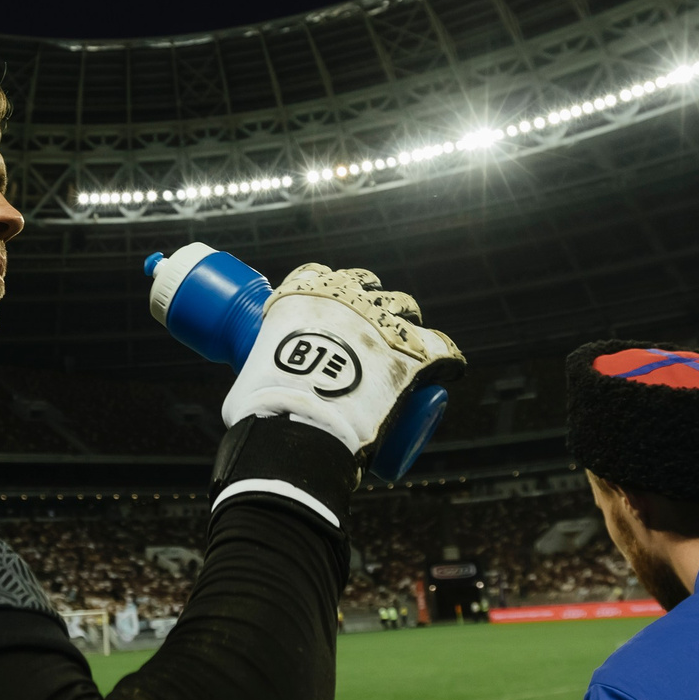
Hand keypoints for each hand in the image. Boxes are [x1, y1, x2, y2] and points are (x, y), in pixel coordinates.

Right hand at [222, 264, 464, 460]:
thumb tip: (250, 399)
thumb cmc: (264, 408)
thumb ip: (254, 376)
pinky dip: (445, 357)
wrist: (300, 425)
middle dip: (364, 299)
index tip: (320, 310)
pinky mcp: (415, 354)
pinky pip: (441, 346)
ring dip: (404, 317)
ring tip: (405, 339)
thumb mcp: (249, 376)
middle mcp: (347, 298)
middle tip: (362, 327)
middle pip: (363, 282)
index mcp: (302, 295)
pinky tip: (449, 368)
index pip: (315, 274)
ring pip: (403, 306)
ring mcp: (383, 323)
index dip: (320, 288)